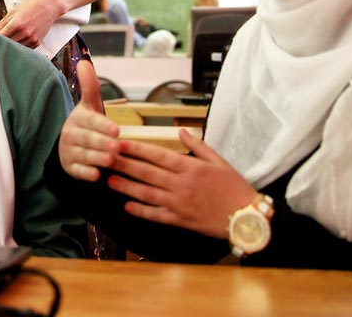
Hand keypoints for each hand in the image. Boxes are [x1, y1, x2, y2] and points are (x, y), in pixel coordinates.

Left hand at [0, 0, 62, 46]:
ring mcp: (32, 39)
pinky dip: (19, 45)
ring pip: (15, 48)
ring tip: (10, 37)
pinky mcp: (37, 42)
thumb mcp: (14, 10)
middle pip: (7, 44)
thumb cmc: (33, 5)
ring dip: (11, 44)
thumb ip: (3, 23)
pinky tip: (19, 39)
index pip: (0, 37)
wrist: (50, 5)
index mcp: (17, 24)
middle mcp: (25, 33)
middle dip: (2, 41)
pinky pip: (24, 48)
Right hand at [58, 60, 120, 181]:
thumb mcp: (90, 105)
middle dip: (103, 143)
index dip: (103, 126)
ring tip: (111, 160)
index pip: (91, 121)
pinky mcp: (70, 167)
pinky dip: (87, 173)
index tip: (117, 130)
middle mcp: (71, 134)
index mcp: (78, 118)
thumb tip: (84, 62)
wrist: (71, 145)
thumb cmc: (88, 123)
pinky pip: (78, 171)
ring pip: (85, 155)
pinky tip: (97, 176)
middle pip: (89, 139)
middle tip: (118, 147)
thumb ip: (90, 86)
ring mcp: (69, 151)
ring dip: (97, 158)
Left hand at [105, 129, 257, 237]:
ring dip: (126, 187)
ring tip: (109, 180)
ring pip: (146, 194)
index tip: (120, 142)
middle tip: (104, 158)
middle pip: (146, 172)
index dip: (136, 148)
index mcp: (190, 167)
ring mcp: (179, 203)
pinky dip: (141, 211)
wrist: (246, 217)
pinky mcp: (180, 220)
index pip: (157, 155)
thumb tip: (182, 130)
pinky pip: (156, 215)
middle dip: (123, 164)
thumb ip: (198, 145)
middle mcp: (181, 184)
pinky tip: (127, 206)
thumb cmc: (234, 187)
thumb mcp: (219, 161)